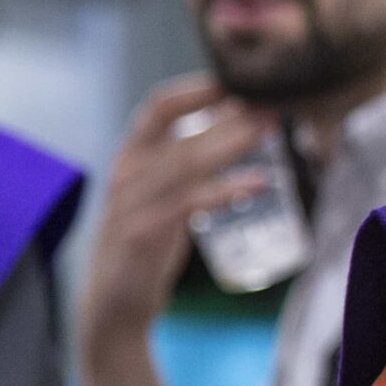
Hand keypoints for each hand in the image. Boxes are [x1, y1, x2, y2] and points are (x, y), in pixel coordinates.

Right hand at [79, 75, 269, 343]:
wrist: (112, 308)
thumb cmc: (147, 243)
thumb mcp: (164, 193)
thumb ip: (190, 161)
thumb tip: (239, 123)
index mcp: (130, 157)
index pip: (160, 106)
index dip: (198, 87)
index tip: (241, 77)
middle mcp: (127, 173)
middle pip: (179, 129)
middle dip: (226, 112)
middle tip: (272, 100)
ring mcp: (130, 203)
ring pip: (185, 161)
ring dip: (230, 141)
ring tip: (269, 127)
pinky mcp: (141, 234)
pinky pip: (188, 203)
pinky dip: (224, 189)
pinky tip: (258, 182)